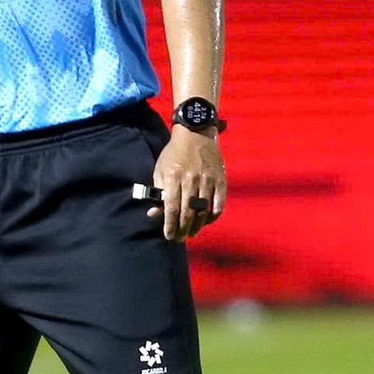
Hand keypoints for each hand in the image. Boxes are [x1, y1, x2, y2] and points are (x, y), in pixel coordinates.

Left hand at [148, 126, 224, 241]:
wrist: (195, 134)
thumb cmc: (174, 154)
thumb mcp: (160, 170)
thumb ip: (158, 193)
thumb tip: (153, 214)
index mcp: (173, 177)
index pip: (171, 207)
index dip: (170, 225)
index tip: (168, 236)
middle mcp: (191, 180)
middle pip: (188, 212)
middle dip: (182, 229)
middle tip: (179, 239)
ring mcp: (207, 180)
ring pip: (203, 210)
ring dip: (198, 226)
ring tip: (191, 233)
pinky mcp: (220, 179)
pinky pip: (219, 203)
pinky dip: (214, 215)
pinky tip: (207, 221)